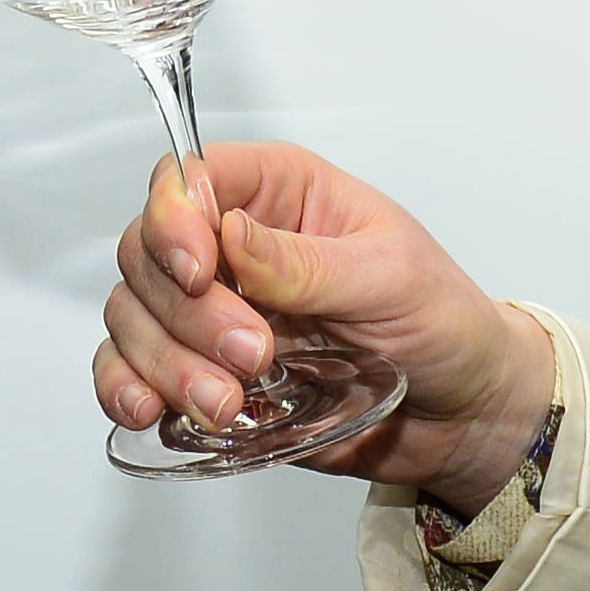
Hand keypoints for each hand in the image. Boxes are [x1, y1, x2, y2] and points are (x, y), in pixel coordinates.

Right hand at [99, 142, 549, 508]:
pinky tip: (153, 411)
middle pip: (148, 253)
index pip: (189, 177)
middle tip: (255, 356)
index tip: (200, 272)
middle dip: (186, 313)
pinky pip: (131, 371)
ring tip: (226, 404)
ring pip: (133, 316)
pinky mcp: (203, 373)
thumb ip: (307, 262)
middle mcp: (234, 245)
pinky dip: (128, 390)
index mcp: (280, 193)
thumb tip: (231, 234)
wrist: (460, 413)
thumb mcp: (393, 276)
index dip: (175, 219)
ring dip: (164, 363)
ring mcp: (213, 312)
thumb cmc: (442, 322)